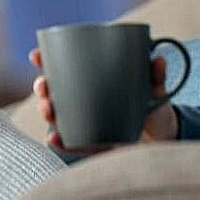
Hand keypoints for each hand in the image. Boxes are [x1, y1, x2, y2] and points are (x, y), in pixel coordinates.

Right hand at [28, 48, 178, 155]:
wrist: (163, 135)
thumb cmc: (154, 105)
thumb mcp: (155, 88)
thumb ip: (156, 76)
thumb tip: (158, 60)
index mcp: (92, 79)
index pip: (63, 66)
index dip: (45, 59)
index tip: (36, 56)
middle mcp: (83, 100)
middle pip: (53, 91)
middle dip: (42, 88)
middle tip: (44, 87)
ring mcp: (85, 122)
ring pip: (57, 116)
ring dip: (47, 112)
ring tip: (49, 111)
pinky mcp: (92, 143)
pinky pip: (72, 142)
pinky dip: (61, 142)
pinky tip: (54, 139)